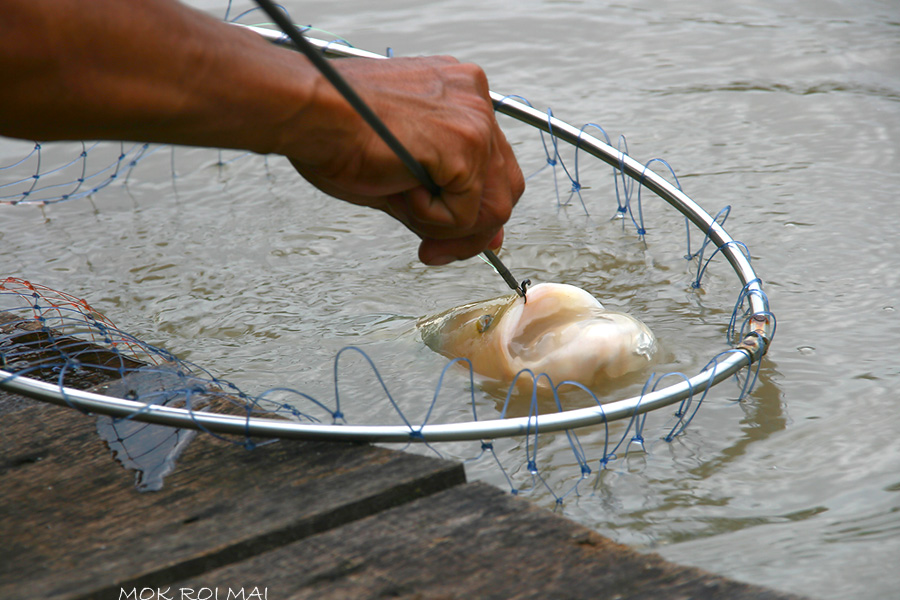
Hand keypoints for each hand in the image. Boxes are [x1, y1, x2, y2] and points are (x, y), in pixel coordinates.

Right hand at [285, 56, 524, 264]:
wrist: (307, 111)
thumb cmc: (335, 131)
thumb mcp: (404, 167)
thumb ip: (446, 198)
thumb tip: (487, 237)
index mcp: (461, 94)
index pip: (494, 165)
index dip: (476, 210)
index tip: (452, 236)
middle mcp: (475, 100)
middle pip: (504, 188)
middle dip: (471, 231)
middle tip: (432, 248)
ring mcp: (475, 120)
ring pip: (492, 207)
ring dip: (449, 228)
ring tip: (407, 211)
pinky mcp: (465, 145)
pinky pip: (466, 213)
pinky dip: (432, 219)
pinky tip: (400, 189)